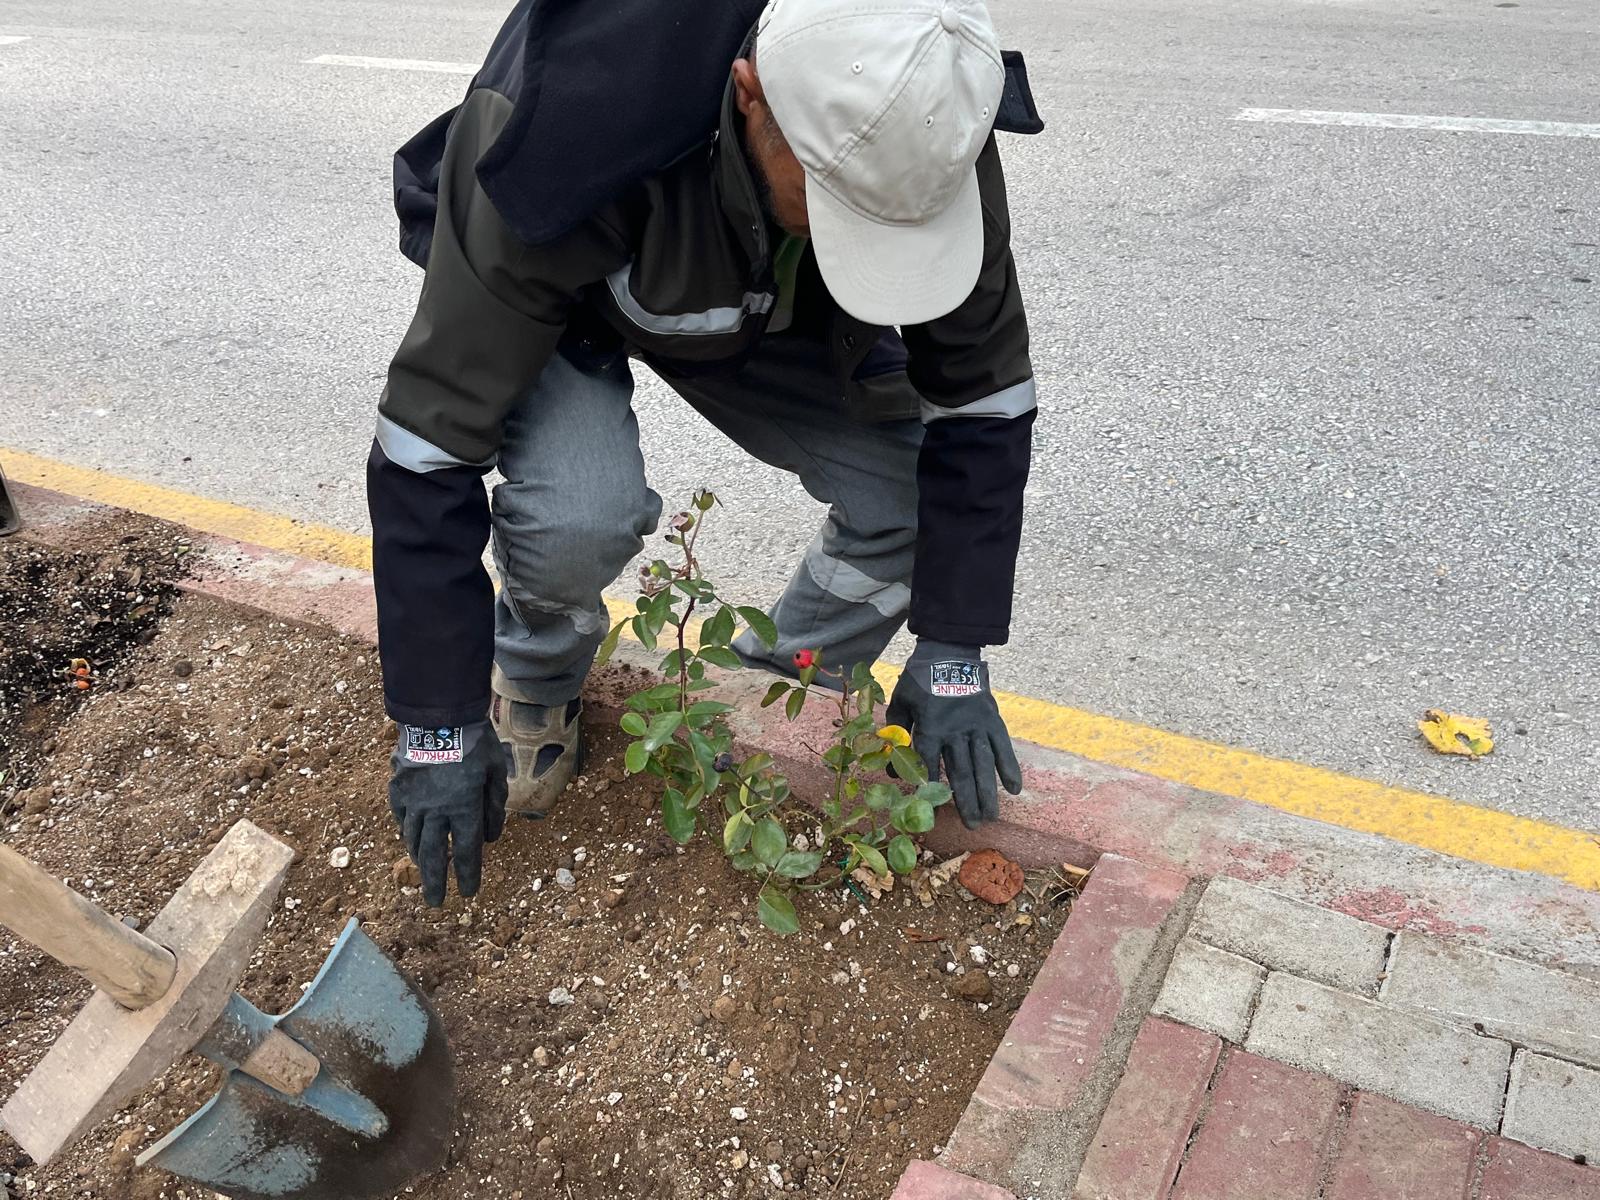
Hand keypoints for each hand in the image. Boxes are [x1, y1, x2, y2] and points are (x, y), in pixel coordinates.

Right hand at [388, 720, 507, 905]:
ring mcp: (413, 802)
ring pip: (414, 841)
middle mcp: (436, 812)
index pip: (466, 852)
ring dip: (420, 860)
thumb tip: (490, 838)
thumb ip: (494, 806)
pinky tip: (410, 840)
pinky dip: (407, 834)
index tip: (468, 893)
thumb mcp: (496, 772)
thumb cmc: (475, 741)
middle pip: (434, 856)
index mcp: (464, 809)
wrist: (438, 714)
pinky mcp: (398, 790)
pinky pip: (402, 820)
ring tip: (424, 872)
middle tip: (436, 903)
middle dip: (435, 883)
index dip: (468, 876)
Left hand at [886, 641, 1022, 827]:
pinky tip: (1015, 788)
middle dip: (966, 801)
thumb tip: (892, 767)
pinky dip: (1010, 767)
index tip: (932, 812)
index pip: (929, 764)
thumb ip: (897, 732)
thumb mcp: (900, 701)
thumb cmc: (919, 679)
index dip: (929, 789)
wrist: (949, 651)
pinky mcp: (992, 719)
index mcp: (930, 727)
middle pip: (961, 771)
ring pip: (984, 764)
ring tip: (991, 816)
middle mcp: (955, 730)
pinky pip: (1003, 746)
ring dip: (988, 792)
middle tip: (973, 827)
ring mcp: (977, 725)